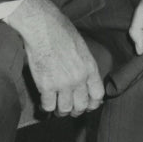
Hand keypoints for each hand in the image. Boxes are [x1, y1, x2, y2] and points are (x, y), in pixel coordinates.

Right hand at [4, 0, 103, 116]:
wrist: (44, 29)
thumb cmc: (63, 33)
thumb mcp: (83, 49)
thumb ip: (85, 67)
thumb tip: (86, 81)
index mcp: (90, 68)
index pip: (98, 95)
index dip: (93, 103)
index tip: (88, 105)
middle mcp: (79, 78)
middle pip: (82, 106)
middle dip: (76, 110)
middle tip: (71, 109)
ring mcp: (62, 83)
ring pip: (65, 109)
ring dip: (61, 111)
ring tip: (57, 108)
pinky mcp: (46, 85)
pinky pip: (48, 106)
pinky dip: (46, 107)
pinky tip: (45, 103)